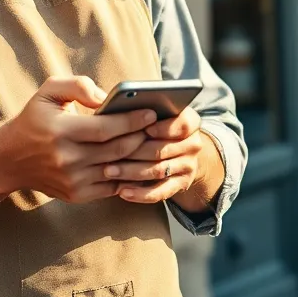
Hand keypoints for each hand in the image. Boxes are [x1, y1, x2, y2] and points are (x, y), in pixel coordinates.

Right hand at [0, 76, 156, 203]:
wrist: (9, 159)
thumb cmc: (34, 119)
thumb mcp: (49, 91)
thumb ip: (78, 86)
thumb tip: (107, 98)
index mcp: (61, 131)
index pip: (106, 128)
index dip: (132, 121)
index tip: (151, 113)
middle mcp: (67, 158)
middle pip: (117, 150)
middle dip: (142, 138)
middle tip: (158, 127)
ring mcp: (72, 180)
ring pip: (118, 170)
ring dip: (139, 157)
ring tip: (154, 143)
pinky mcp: (76, 194)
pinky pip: (112, 187)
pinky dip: (129, 176)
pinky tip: (139, 162)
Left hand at [104, 106, 220, 205]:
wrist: (176, 151)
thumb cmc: (150, 124)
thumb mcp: (149, 108)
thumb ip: (134, 104)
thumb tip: (104, 103)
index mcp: (189, 120)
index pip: (182, 124)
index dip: (163, 127)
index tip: (145, 128)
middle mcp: (193, 143)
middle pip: (164, 149)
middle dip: (135, 152)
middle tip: (109, 153)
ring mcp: (188, 165)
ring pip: (159, 170)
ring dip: (132, 172)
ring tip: (108, 171)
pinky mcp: (181, 184)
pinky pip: (161, 192)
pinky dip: (141, 194)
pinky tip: (122, 192)